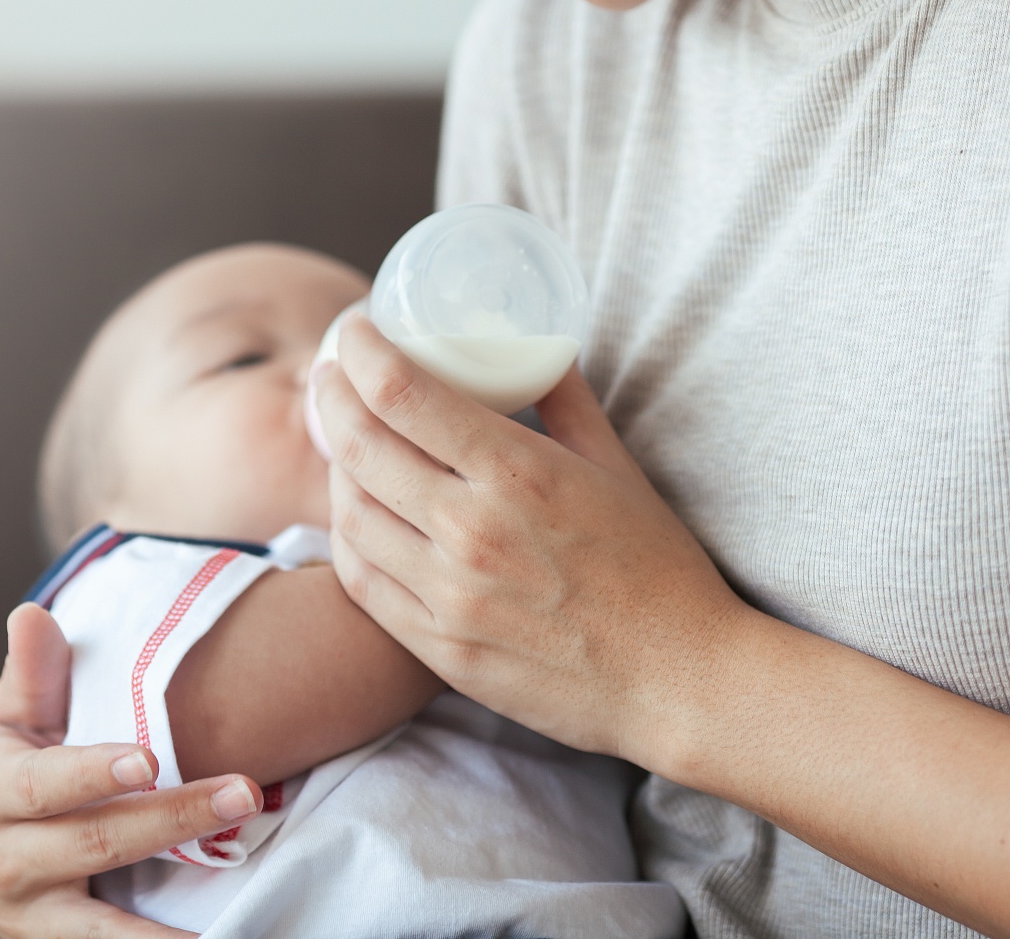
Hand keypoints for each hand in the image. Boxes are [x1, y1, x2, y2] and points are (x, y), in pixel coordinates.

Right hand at [0, 604, 263, 938]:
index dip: (93, 773)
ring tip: (229, 927)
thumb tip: (32, 613)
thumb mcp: (3, 719)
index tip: (148, 760)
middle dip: (173, 822)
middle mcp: (6, 861)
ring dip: (164, 931)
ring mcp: (29, 916)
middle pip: (96, 844)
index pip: (44, 784)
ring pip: (99, 928)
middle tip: (244, 794)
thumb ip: (31, 674)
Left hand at [314, 315, 749, 766]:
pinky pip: (361, 581)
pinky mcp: (441, 649)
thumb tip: (534, 347)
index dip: (360, 350)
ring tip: (343, 441)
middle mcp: (472, 532)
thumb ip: (565, 399)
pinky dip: (345, 537)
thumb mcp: (616, 465)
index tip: (353, 329)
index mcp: (518, 473)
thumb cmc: (657, 567)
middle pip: (359, 446)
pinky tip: (355, 514)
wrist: (679, 680)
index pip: (402, 393)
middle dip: (331, 395)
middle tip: (331, 375)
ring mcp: (450, 597)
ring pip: (350, 513)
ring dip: (333, 465)